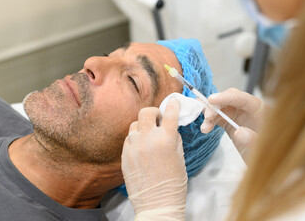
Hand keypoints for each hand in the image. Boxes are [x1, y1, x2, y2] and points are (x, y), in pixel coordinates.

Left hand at [121, 99, 186, 220]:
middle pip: (146, 112)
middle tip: (159, 120)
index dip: (173, 105)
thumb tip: (170, 128)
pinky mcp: (124, 155)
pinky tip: (141, 147)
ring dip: (143, 126)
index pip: (170, 114)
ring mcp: (133, 146)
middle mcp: (147, 139)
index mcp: (165, 139)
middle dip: (154, 113)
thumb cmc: (174, 183)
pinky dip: (136, 138)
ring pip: (135, 124)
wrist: (156, 204)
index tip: (174, 101)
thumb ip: (175, 139)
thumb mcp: (180, 158)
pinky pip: (129, 138)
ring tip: (149, 136)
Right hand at [201, 88, 268, 161]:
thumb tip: (239, 132)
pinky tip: (206, 126)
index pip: (243, 98)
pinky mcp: (232, 123)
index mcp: (261, 110)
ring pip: (221, 108)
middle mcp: (249, 109)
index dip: (226, 97)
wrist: (268, 163)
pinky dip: (210, 120)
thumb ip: (253, 140)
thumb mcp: (265, 150)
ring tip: (205, 128)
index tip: (212, 100)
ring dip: (210, 115)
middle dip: (215, 106)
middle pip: (229, 100)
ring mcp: (240, 115)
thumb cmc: (271, 154)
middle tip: (208, 118)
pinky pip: (219, 116)